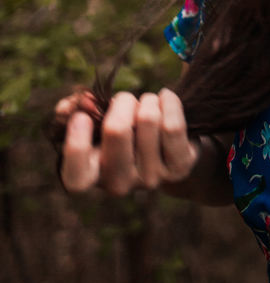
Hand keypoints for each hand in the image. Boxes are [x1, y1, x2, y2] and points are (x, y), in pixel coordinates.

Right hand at [55, 88, 198, 194]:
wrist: (167, 143)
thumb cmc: (123, 129)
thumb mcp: (97, 121)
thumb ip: (78, 110)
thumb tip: (79, 103)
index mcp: (91, 176)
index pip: (77, 178)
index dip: (77, 146)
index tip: (83, 117)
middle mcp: (119, 184)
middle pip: (117, 130)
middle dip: (123, 102)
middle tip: (127, 100)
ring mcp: (150, 178)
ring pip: (148, 120)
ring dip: (147, 101)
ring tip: (148, 103)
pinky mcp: (179, 167)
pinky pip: (173, 126)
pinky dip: (170, 103)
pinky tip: (166, 98)